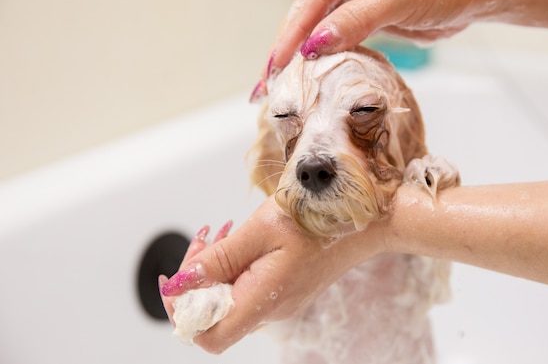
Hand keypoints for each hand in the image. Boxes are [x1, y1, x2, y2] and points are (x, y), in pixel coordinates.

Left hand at [160, 196, 384, 352]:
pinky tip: (241, 238)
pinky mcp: (285, 289)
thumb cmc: (319, 218)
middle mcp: (271, 309)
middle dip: (197, 278)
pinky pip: (247, 287)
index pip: (208, 335)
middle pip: (214, 314)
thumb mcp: (261, 229)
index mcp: (264, 299)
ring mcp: (280, 301)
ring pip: (229, 298)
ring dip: (215, 268)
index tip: (176, 278)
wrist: (364, 219)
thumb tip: (182, 282)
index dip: (183, 311)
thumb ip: (219, 258)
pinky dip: (234, 266)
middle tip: (204, 237)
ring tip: (221, 231)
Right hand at [264, 0, 498, 73]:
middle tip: (268, 84)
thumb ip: (356, 19)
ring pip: (320, 32)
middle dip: (286, 50)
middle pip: (307, 17)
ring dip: (302, 59)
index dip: (290, 34)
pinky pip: (340, 41)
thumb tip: (316, 43)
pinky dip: (326, 61)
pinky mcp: (368, 20)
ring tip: (284, 88)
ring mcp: (357, 1)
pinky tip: (314, 79)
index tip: (276, 65)